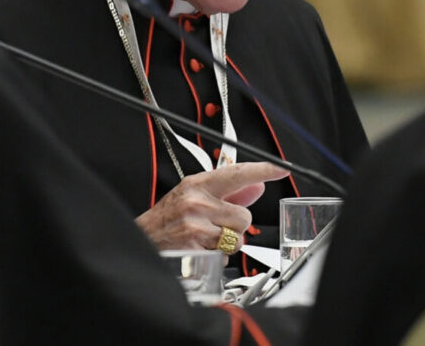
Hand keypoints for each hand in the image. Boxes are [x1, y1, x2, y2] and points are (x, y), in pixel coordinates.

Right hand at [135, 162, 288, 251]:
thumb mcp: (194, 196)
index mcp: (198, 184)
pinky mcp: (195, 247)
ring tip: (206, 237)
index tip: (281, 168)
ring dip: (227, 243)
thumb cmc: (169, 217)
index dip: (263, 170)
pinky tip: (201, 249)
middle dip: (236, 226)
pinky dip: (217, 256)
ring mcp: (195, 225)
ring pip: (238, 238)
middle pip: (244, 216)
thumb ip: (229, 192)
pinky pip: (225, 255)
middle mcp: (197, 202)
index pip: (237, 173)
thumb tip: (257, 186)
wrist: (144, 238)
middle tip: (215, 225)